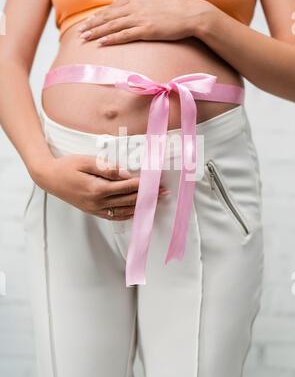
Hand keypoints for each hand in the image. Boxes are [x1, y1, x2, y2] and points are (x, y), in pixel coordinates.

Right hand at [32, 155, 168, 220]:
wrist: (49, 178)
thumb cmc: (67, 166)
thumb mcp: (86, 161)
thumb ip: (107, 168)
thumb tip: (126, 174)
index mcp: (97, 188)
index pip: (127, 187)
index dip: (143, 185)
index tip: (156, 182)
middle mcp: (98, 202)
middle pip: (129, 199)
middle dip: (147, 195)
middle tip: (163, 192)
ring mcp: (95, 209)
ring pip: (124, 209)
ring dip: (141, 205)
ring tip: (156, 201)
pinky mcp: (93, 211)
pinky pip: (114, 216)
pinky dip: (128, 214)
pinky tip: (137, 210)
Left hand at [77, 0, 213, 45]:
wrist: (192, 14)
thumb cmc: (177, 6)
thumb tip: (133, 2)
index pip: (113, 7)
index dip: (100, 15)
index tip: (90, 21)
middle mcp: (136, 6)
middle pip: (109, 16)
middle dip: (93, 24)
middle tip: (80, 31)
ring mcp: (140, 18)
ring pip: (113, 25)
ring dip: (97, 32)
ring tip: (85, 38)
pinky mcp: (146, 30)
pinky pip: (124, 35)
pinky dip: (111, 39)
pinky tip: (102, 43)